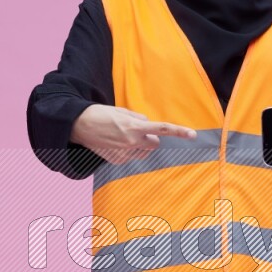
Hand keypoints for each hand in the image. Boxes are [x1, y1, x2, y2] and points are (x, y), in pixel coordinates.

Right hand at [70, 103, 197, 164]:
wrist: (79, 126)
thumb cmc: (100, 114)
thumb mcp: (121, 111)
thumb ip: (138, 118)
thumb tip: (147, 125)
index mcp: (134, 127)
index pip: (161, 129)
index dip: (179, 131)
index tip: (193, 135)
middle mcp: (131, 142)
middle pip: (154, 143)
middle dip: (150, 137)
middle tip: (136, 130)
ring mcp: (125, 153)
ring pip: (144, 151)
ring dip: (140, 144)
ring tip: (122, 136)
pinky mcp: (118, 160)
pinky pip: (132, 156)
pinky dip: (128, 150)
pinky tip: (115, 143)